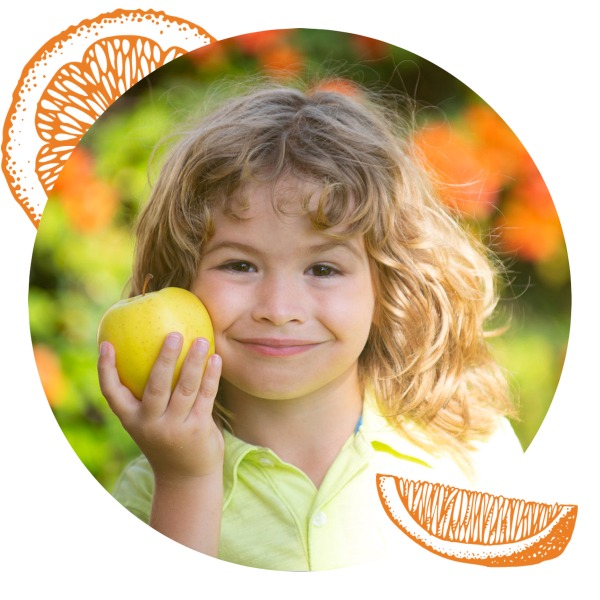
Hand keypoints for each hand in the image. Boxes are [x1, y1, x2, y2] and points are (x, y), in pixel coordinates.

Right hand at [98, 333, 223, 482]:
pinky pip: (205, 397)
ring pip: (184, 389)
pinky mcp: (197, 430)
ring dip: (194, 363)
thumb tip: (153, 348)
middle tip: (174, 334)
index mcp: (131, 420)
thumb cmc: (167, 438)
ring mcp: (174, 429)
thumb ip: (148, 394)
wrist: (186, 477)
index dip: (106, 369)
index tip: (106, 344)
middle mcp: (150, 424)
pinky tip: (216, 359)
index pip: (112, 394)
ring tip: (202, 340)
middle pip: (155, 387)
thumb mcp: (150, 421)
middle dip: (164, 359)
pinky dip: (211, 377)